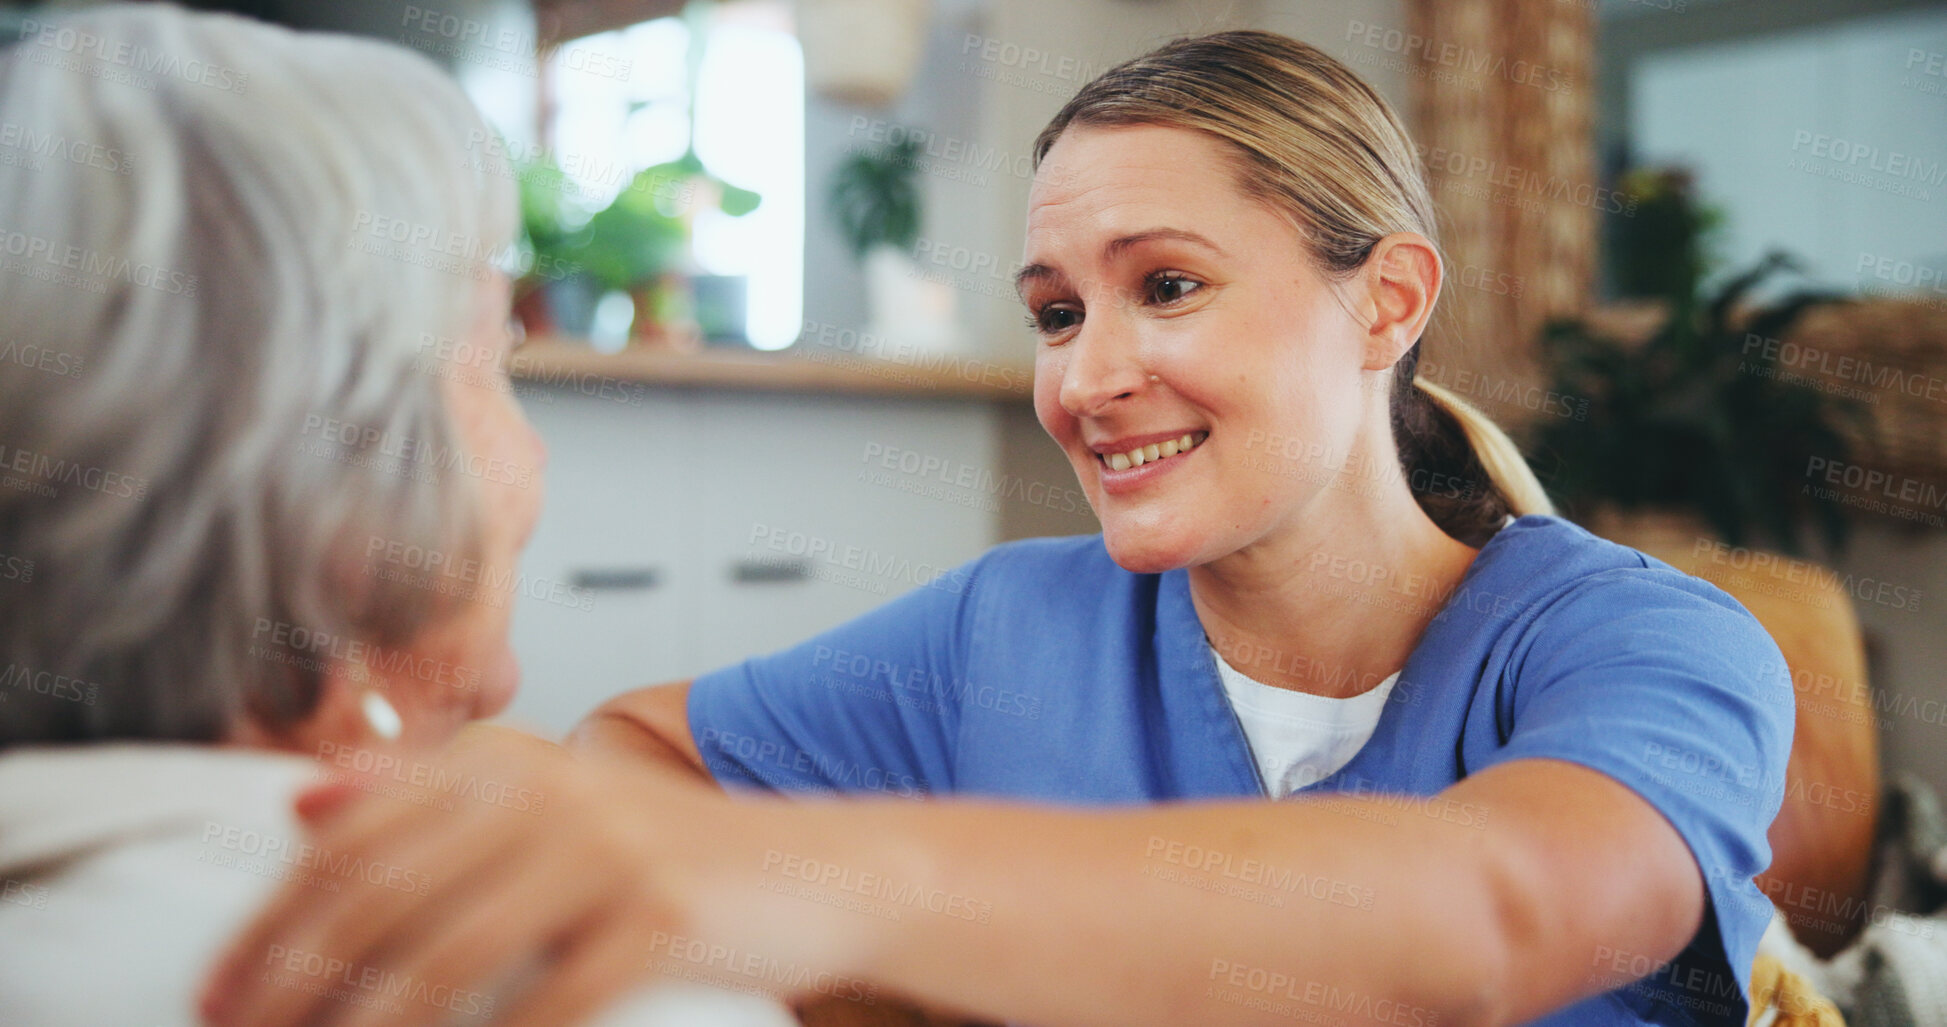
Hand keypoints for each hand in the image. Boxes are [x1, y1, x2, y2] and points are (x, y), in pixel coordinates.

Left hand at [199, 728, 717, 1026]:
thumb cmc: (678, 858)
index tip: (219, 992)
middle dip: (291, 987)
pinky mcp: (660, 916)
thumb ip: (431, 801)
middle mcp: (549, 793)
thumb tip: (303, 803)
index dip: (267, 925)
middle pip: (379, 899)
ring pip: (446, 958)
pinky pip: (546, 1004)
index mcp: (508, 765)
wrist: (825, 870)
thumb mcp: (554, 807)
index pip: (351, 842)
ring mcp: (608, 852)